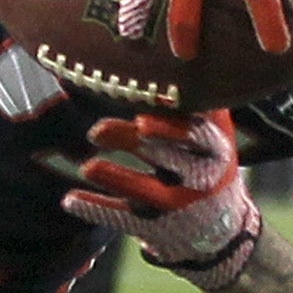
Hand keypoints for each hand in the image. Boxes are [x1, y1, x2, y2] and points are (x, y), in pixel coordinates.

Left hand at [62, 110, 260, 290]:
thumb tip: (169, 61)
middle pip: (168, 160)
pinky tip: (70, 199)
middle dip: (134, 145)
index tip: (141, 120)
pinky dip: (97, 209)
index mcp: (216, 149)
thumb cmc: (206, 166)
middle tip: (97, 131)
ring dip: (115, 178)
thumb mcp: (213, 138)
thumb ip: (195, 108)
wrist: (222, 231)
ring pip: (146, 192)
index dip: (171, 129)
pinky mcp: (155, 228)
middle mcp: (201, 179)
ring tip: (87, 167)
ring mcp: (178, 206)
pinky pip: (123, 218)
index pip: (199, 136)